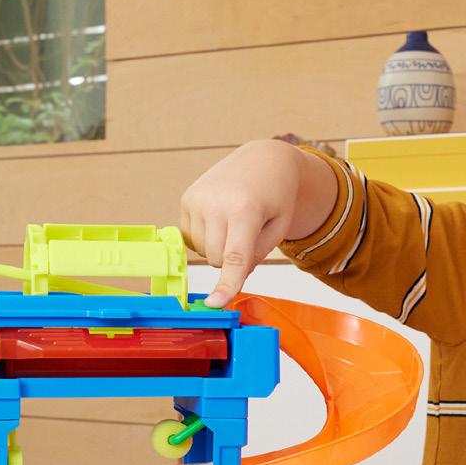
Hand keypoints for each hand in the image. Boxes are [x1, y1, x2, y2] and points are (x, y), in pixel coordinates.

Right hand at [180, 139, 313, 306]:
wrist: (263, 160)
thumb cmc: (276, 196)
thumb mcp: (278, 228)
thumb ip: (255, 256)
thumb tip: (228, 279)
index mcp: (246, 210)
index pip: (234, 257)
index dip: (226, 283)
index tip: (215, 304)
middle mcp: (216, 203)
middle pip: (216, 259)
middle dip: (231, 259)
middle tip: (248, 234)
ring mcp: (197, 199)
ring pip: (202, 252)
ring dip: (218, 247)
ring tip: (234, 221)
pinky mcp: (187, 199)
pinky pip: (191, 239)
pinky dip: (206, 237)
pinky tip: (220, 218)